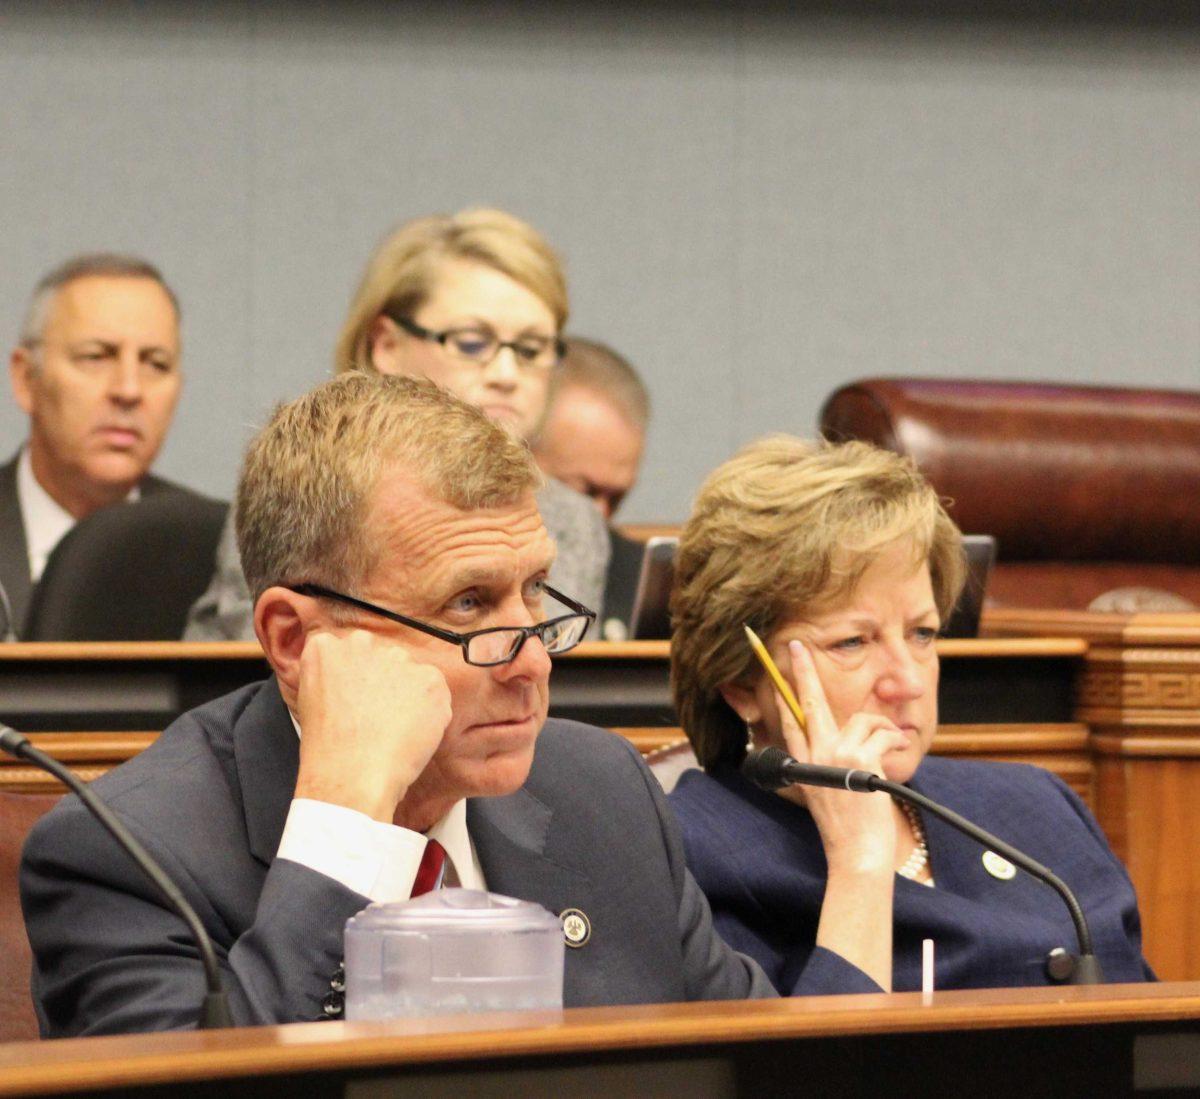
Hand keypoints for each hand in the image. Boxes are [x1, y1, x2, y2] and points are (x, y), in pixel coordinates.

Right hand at [293, 629, 451, 821]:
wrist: (353, 773)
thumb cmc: (329, 749)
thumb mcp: (310, 701)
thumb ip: (334, 677)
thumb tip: (354, 679)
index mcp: (326, 648)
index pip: (349, 651)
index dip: (357, 680)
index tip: (357, 700)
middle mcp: (362, 643)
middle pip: (382, 658)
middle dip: (385, 682)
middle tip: (377, 717)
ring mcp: (398, 658)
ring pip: (410, 674)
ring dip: (408, 696)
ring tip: (392, 730)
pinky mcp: (429, 677)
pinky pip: (435, 691)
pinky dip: (430, 712)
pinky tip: (410, 733)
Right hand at [777, 639, 903, 875]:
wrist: (856, 855)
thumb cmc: (848, 828)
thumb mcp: (828, 792)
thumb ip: (829, 764)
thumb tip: (843, 738)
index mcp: (803, 763)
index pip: (789, 720)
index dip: (782, 693)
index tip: (776, 670)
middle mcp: (814, 755)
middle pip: (806, 702)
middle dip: (802, 670)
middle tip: (796, 645)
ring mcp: (835, 754)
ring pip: (864, 719)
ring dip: (885, 729)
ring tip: (893, 745)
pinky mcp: (859, 758)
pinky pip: (884, 732)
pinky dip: (897, 738)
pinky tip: (899, 751)